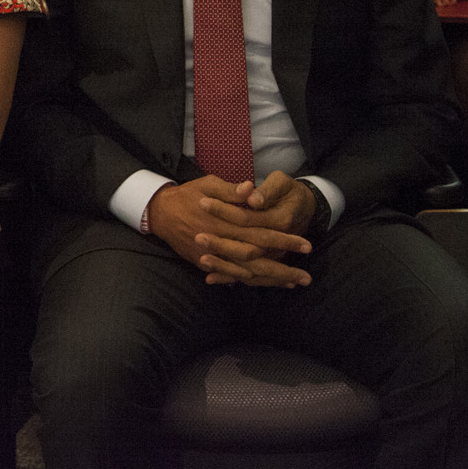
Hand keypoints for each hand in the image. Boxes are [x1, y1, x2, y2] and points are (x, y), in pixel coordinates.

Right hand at [147, 174, 312, 288]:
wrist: (160, 213)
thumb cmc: (188, 195)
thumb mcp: (208, 184)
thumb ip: (231, 190)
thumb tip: (251, 189)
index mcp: (225, 222)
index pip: (261, 233)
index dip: (284, 240)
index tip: (306, 244)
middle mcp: (221, 243)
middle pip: (258, 259)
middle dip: (284, 268)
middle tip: (307, 276)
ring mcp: (212, 257)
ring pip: (246, 272)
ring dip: (271, 279)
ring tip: (293, 283)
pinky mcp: (205, 264)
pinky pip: (231, 276)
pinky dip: (249, 281)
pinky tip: (266, 284)